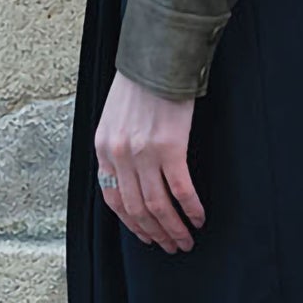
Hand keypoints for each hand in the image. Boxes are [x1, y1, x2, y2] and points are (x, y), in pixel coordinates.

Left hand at [96, 70, 205, 251]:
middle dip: (155, 234)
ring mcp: (143, 153)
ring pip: (157, 206)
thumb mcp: (115, 117)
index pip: (113, 200)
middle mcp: (119, 155)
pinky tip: (199, 218)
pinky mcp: (170, 147)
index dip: (132, 224)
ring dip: (173, 229)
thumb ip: (118, 147)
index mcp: (104, 148)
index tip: (146, 236)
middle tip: (171, 247)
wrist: (158, 55)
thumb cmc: (141, 83)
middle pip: (136, 209)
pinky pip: (181, 190)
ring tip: (186, 240)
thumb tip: (131, 177)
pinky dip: (191, 209)